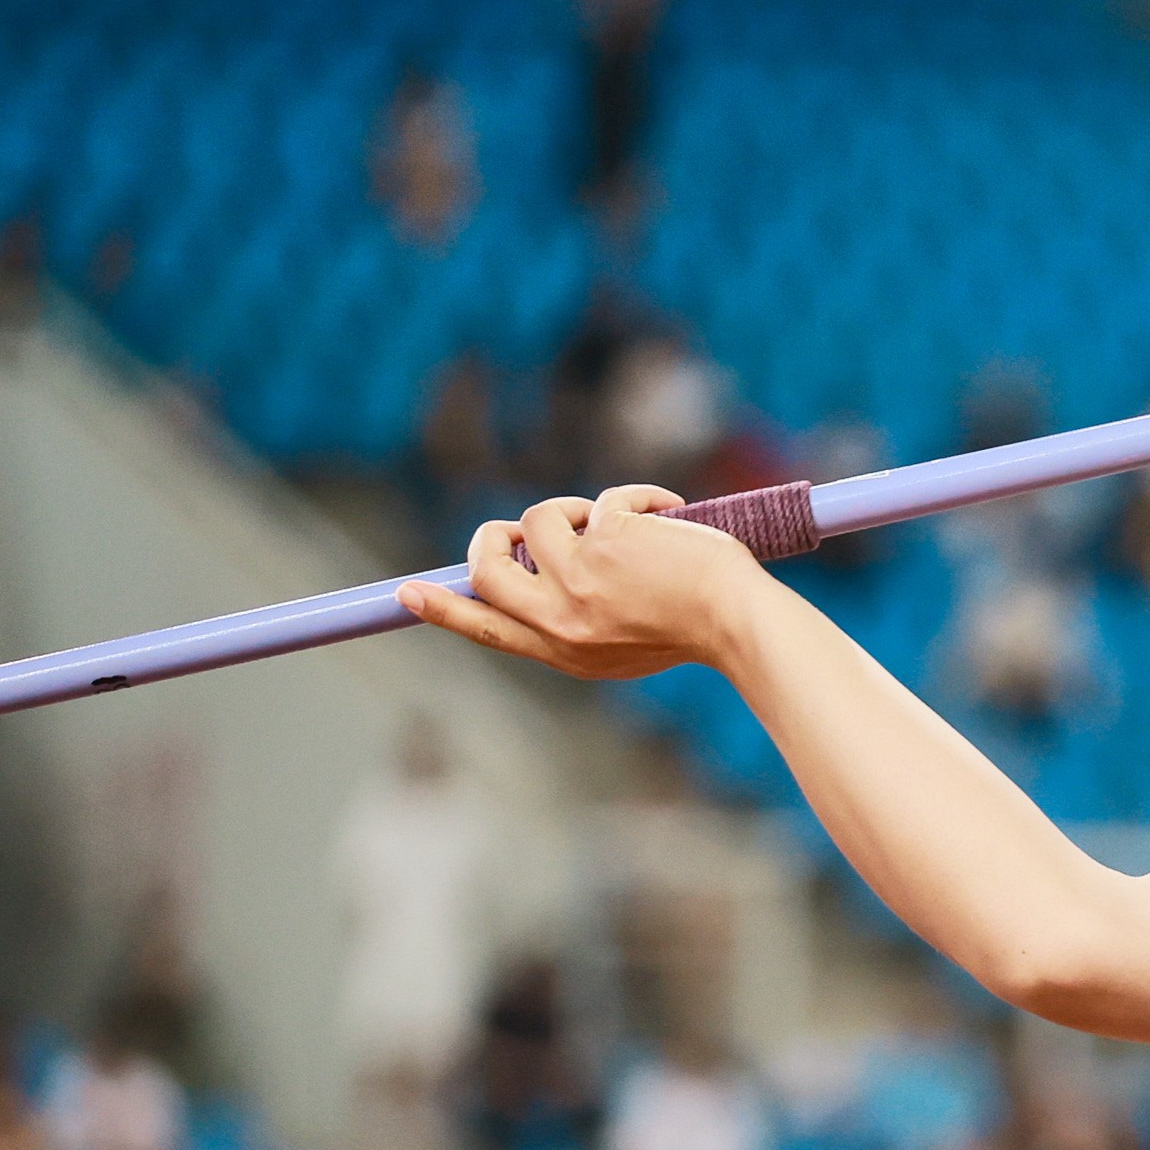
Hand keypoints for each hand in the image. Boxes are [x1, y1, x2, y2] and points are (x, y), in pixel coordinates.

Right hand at [396, 486, 760, 680]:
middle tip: (521, 526)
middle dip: (492, 537)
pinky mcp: (605, 540)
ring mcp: (580, 579)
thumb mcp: (624, 643)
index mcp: (565, 651)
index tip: (407, 593)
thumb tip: (537, 566)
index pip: (488, 628)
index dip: (445, 609)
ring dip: (575, 509)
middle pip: (488, 569)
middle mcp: (561, 620)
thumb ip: (577, 616)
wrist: (742, 623)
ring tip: (626, 522)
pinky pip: (603, 499)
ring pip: (540, 520)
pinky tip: (674, 514)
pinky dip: (640, 498)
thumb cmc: (696, 630)